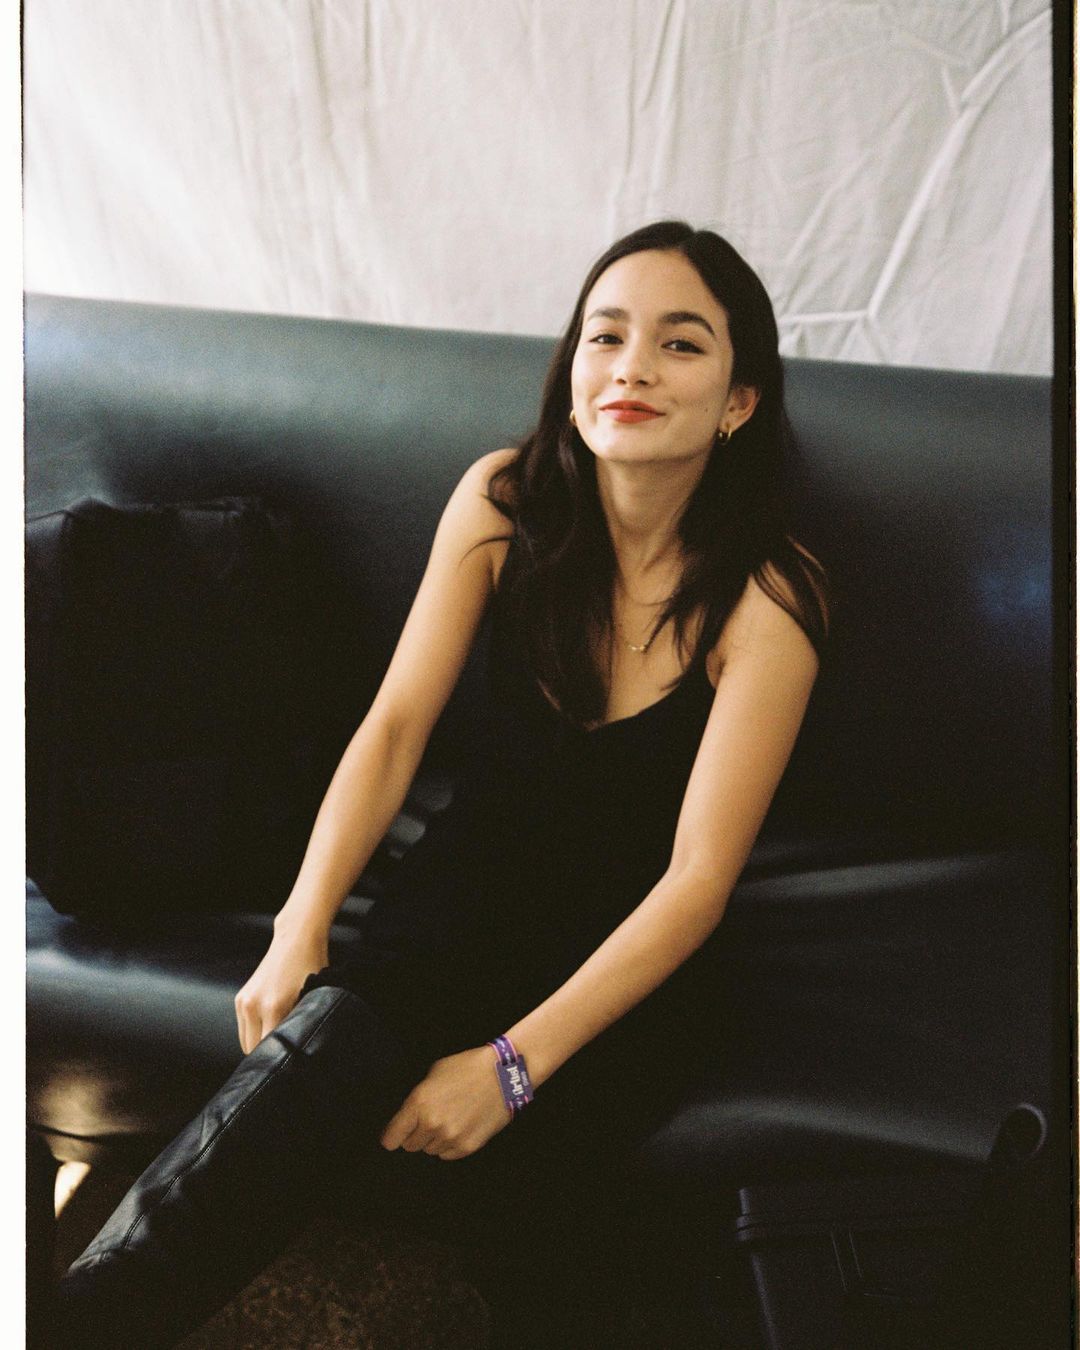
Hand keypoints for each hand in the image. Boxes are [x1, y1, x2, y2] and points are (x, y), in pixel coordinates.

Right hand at [234, 926, 328, 1053]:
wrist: (295, 939)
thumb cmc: (312, 967)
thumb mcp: (315, 996)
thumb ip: (304, 1024)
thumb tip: (304, 1049)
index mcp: (274, 1007)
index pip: (270, 1050)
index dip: (282, 1059)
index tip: (292, 1065)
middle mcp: (254, 1006)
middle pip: (253, 1051)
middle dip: (269, 1055)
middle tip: (287, 1055)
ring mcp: (244, 1002)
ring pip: (245, 1042)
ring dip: (259, 1044)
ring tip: (280, 1039)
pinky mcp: (240, 999)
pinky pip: (243, 1028)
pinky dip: (254, 1032)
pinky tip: (270, 1025)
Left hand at [380, 1045, 511, 1160]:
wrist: (503, 1075)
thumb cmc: (468, 1068)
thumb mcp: (434, 1073)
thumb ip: (418, 1097)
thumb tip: (408, 1116)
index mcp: (419, 1103)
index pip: (392, 1137)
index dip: (391, 1137)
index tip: (393, 1137)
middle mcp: (432, 1123)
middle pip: (410, 1146)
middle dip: (416, 1134)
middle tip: (429, 1120)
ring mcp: (450, 1137)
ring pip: (430, 1150)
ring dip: (434, 1139)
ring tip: (449, 1119)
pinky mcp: (467, 1146)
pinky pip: (447, 1155)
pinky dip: (450, 1145)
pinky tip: (460, 1127)